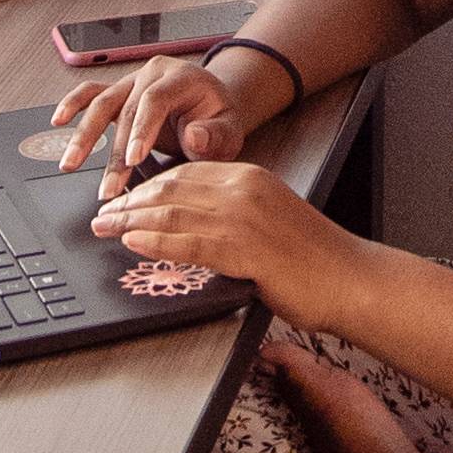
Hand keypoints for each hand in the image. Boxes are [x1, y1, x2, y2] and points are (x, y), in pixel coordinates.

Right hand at [51, 44, 265, 182]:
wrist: (213, 105)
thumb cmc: (220, 120)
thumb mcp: (230, 130)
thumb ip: (215, 136)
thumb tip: (194, 136)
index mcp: (181, 78)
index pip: (155, 100)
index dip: (141, 130)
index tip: (134, 160)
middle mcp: (152, 75)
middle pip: (125, 108)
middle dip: (114, 153)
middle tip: (107, 188)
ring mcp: (132, 82)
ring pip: (101, 103)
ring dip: (84, 136)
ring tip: (70, 165)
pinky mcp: (119, 92)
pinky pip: (91, 94)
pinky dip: (73, 105)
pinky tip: (58, 121)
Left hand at [86, 152, 342, 318]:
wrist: (350, 279)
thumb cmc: (313, 258)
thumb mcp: (270, 220)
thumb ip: (233, 214)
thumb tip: (192, 224)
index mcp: (250, 177)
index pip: (185, 174)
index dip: (148, 186)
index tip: (123, 198)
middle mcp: (244, 189)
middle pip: (172, 189)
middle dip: (130, 202)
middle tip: (101, 214)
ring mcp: (245, 218)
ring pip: (174, 213)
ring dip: (131, 220)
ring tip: (104, 227)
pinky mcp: (247, 250)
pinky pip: (190, 243)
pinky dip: (156, 242)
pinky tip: (132, 242)